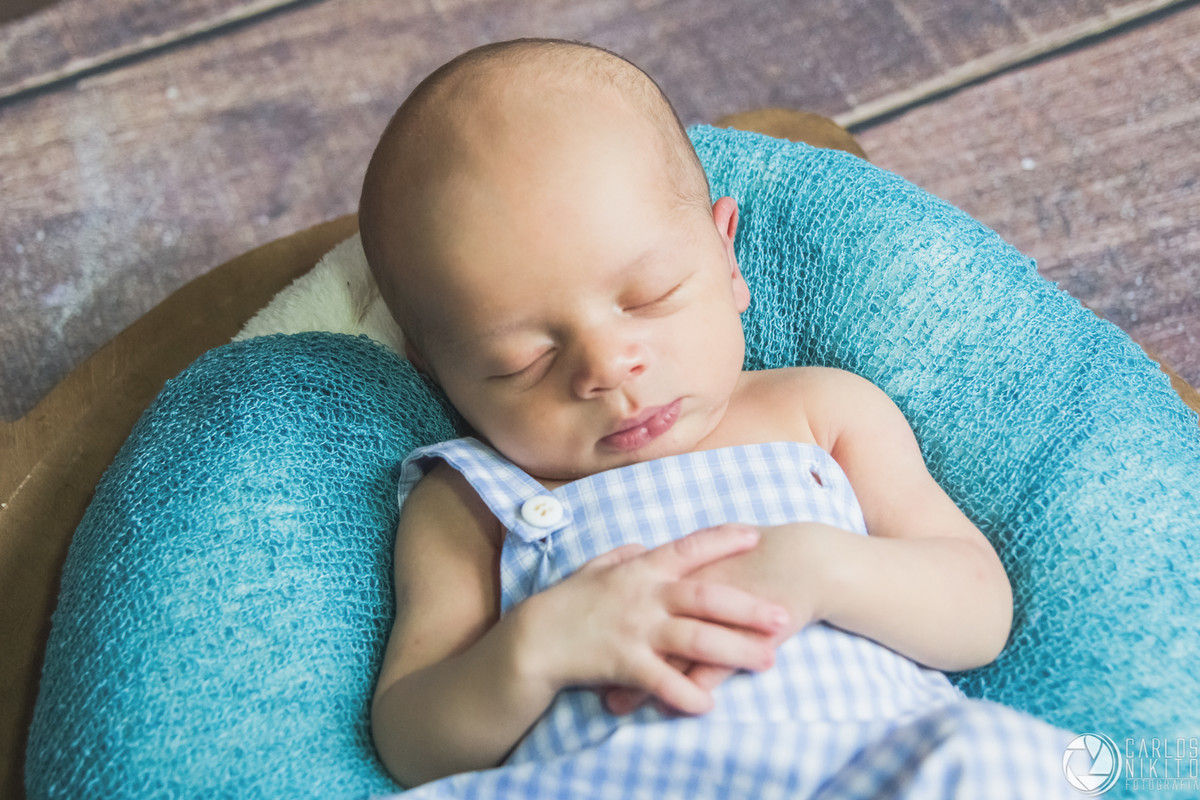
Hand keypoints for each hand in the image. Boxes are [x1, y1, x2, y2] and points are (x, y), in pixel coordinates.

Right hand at [524, 524, 790, 714]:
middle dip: (747, 607)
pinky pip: (661, 679)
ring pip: (694, 638)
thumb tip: (641, 545)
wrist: (530, 640)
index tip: (755, 534)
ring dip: (734, 651)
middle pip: (705, 598)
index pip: (687, 549)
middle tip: (783, 615)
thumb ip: (621, 556)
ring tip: (768, 661)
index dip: (722, 540)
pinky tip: (709, 705)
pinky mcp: (622, 663)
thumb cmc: (563, 604)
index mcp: (638, 569)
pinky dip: (686, 692)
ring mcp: (634, 630)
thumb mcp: (592, 570)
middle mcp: (642, 596)